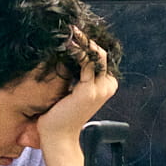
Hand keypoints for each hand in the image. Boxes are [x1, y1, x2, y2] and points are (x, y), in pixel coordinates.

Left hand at [35, 32, 117, 149]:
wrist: (58, 136)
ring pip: (96, 55)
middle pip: (101, 54)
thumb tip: (68, 54)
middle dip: (86, 40)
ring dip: (82, 42)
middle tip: (72, 29)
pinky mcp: (88, 90)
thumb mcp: (72, 90)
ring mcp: (100, 88)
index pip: (101, 58)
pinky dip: (78, 51)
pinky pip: (86, 62)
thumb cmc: (61, 115)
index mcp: (106, 86)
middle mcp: (107, 86)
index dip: (89, 45)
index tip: (74, 34)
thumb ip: (76, 75)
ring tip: (70, 33)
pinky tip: (68, 44)